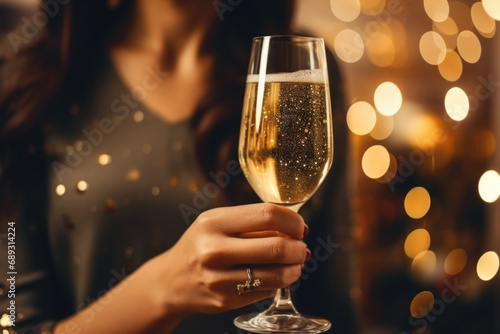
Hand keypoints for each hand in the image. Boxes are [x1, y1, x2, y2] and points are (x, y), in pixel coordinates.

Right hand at [148, 203, 307, 317]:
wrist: (172, 280)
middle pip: (276, 247)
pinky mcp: (226, 300)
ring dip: (295, 268)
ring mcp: (219, 279)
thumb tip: (295, 227)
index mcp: (213, 222)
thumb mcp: (217, 223)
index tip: (299, 226)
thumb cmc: (201, 244)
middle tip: (301, 247)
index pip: (268, 215)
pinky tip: (274, 275)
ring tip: (295, 263)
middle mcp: (214, 250)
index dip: (292, 221)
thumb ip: (252, 222)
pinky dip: (278, 282)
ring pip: (277, 275)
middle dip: (299, 248)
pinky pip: (267, 290)